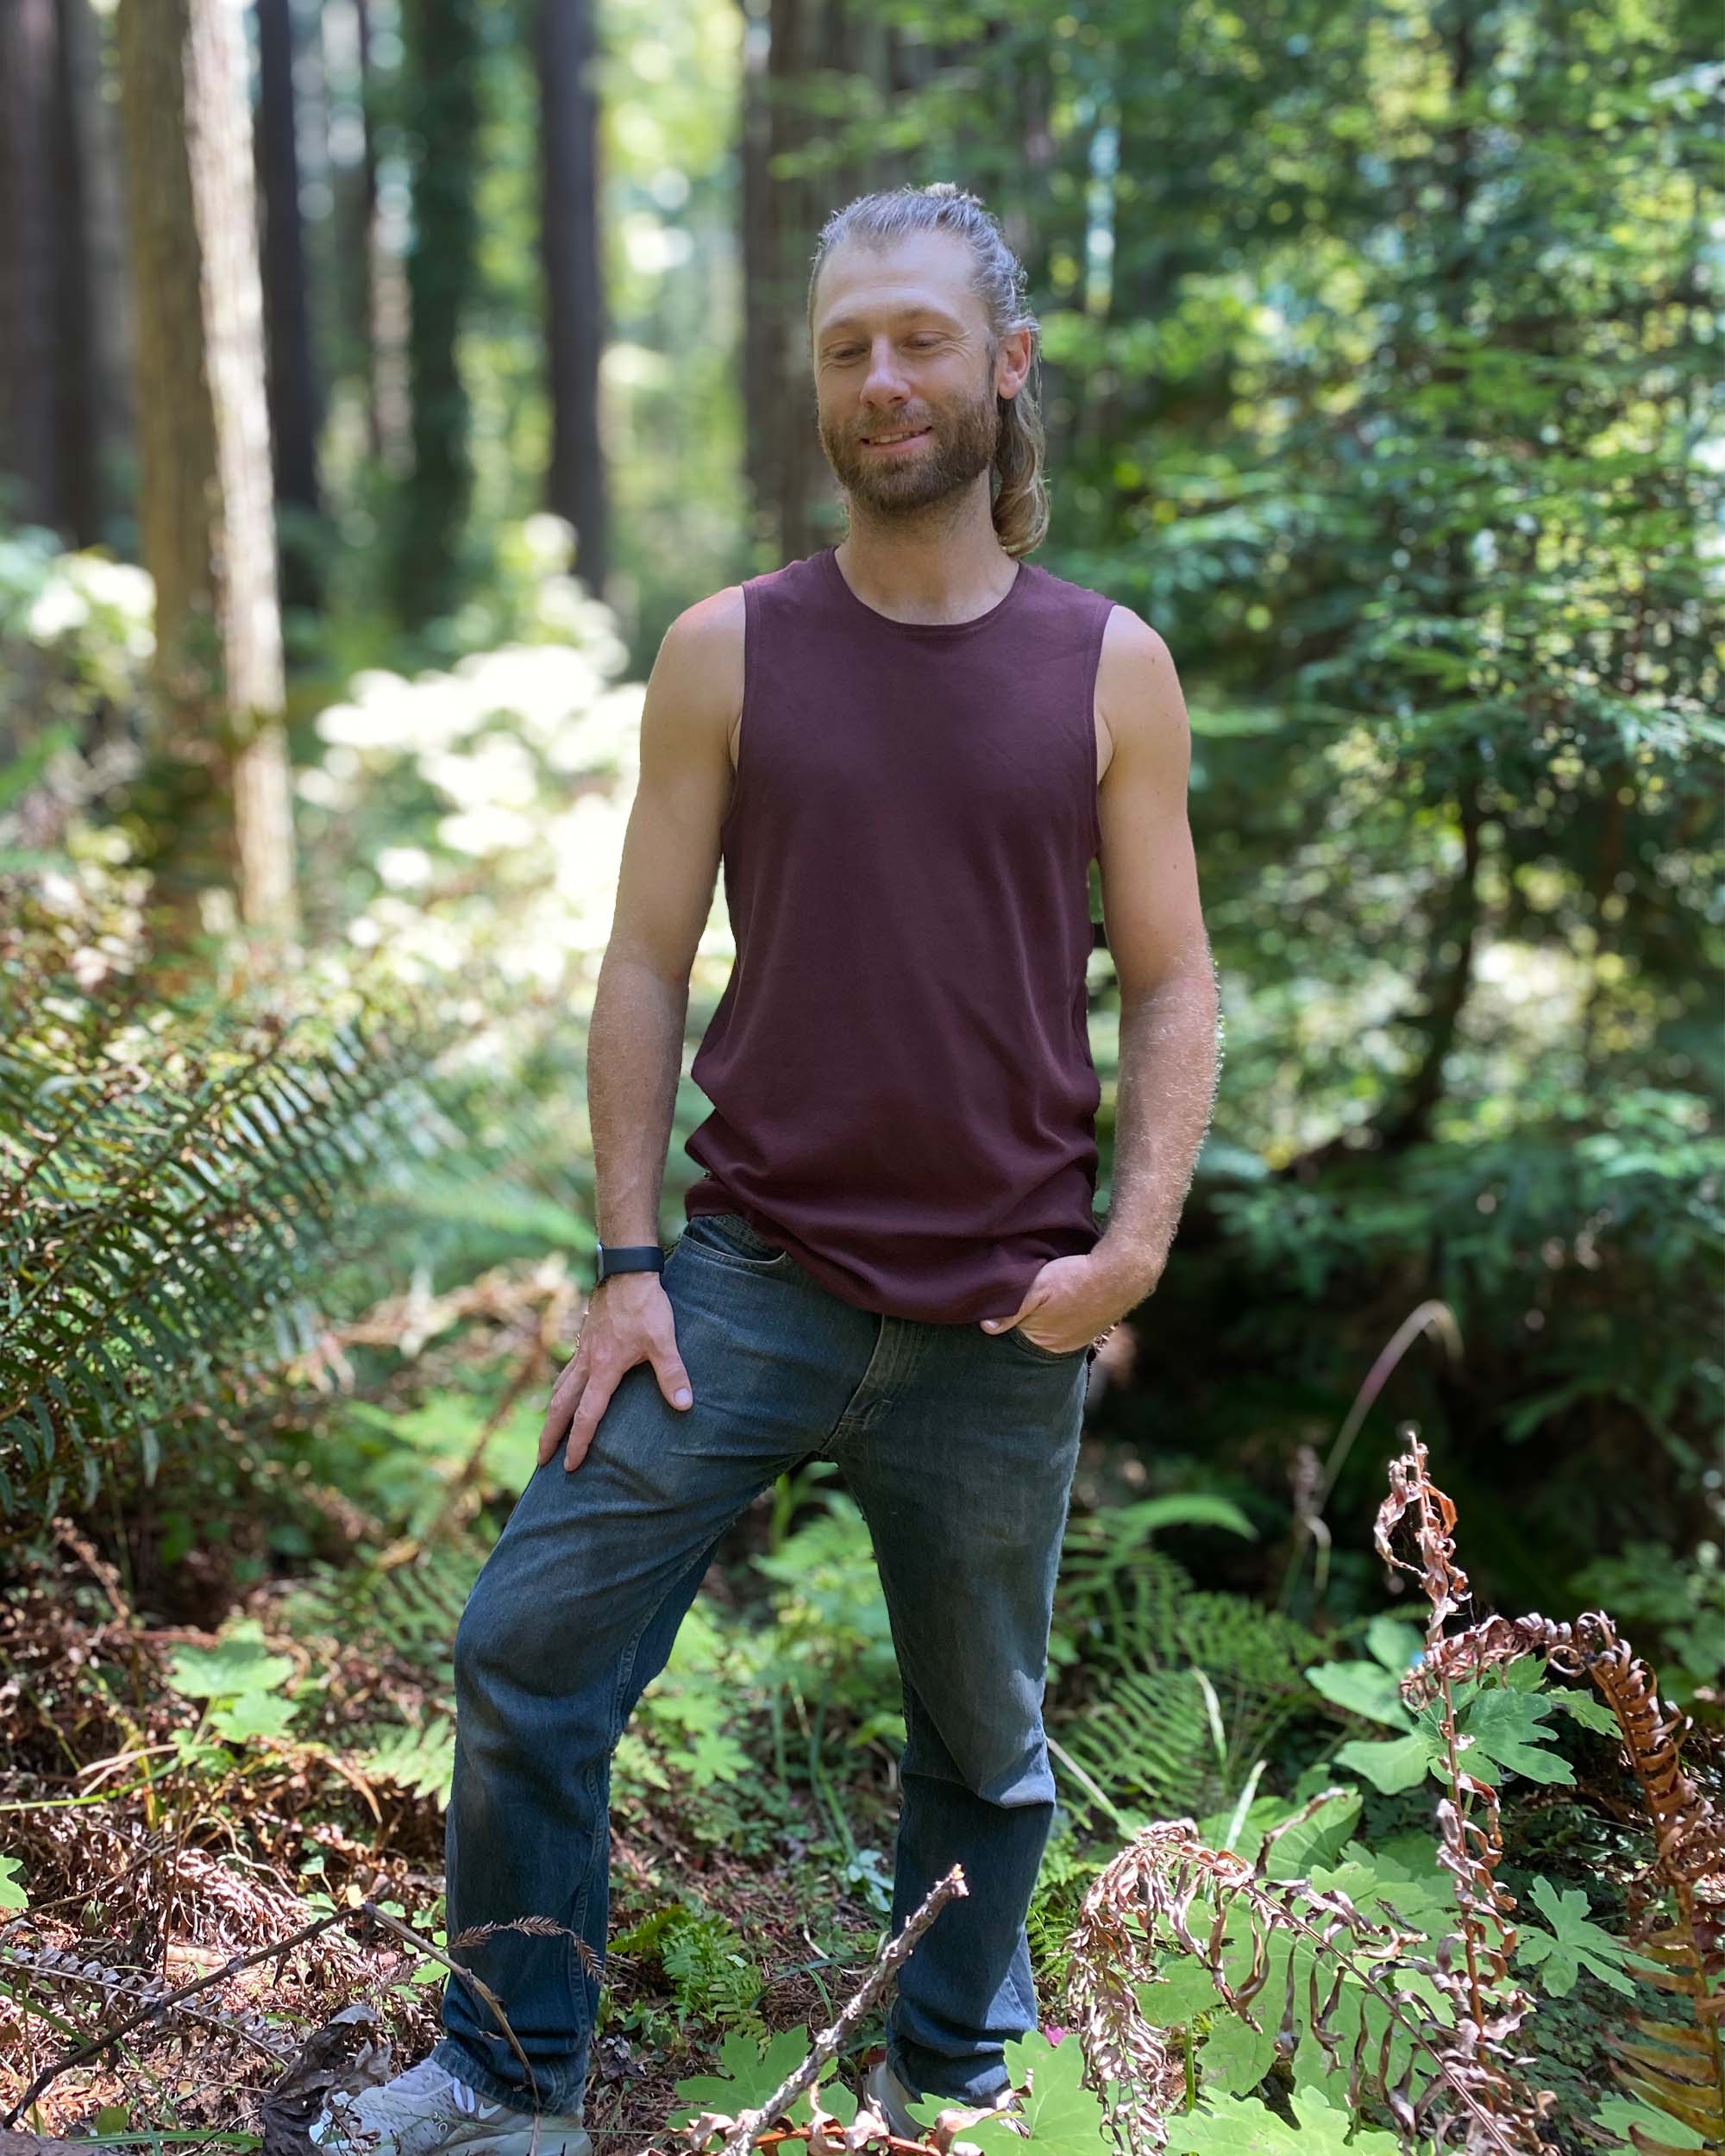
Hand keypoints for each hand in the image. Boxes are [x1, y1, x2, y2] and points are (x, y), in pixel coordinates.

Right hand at [538, 1273, 693, 1472]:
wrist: (627, 1272)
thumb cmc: (645, 1306)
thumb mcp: (663, 1341)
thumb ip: (672, 1373)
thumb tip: (684, 1404)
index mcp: (604, 1369)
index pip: (587, 1415)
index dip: (578, 1443)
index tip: (570, 1466)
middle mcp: (587, 1363)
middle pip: (561, 1407)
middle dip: (550, 1436)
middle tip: (541, 1460)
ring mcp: (582, 1350)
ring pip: (559, 1389)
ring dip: (552, 1414)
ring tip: (547, 1433)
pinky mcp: (585, 1340)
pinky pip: (566, 1373)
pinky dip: (560, 1390)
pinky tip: (564, 1394)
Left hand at [977, 1247, 1158, 1355]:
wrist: (1122, 1271)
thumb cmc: (1076, 1278)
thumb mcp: (1038, 1288)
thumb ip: (1012, 1309)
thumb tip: (986, 1328)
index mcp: (1045, 1342)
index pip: (1015, 1333)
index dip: (1008, 1316)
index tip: (1004, 1300)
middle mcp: (1062, 1346)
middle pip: (1033, 1332)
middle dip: (1027, 1317)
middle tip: (1025, 1294)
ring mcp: (1079, 1337)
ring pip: (1051, 1326)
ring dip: (1046, 1313)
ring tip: (1047, 1294)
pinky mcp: (1093, 1325)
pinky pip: (1069, 1321)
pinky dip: (1063, 1311)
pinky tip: (1064, 1296)